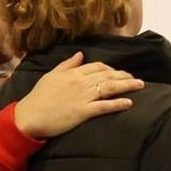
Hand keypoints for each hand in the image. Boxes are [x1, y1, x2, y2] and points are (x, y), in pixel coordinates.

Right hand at [13, 51, 144, 138]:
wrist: (29, 116)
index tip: (120, 72)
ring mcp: (83, 97)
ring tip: (140, 85)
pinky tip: (129, 103)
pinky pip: (104, 106)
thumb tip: (81, 54)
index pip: (98, 66)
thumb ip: (67, 64)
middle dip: (124, 76)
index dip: (111, 68)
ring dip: (127, 86)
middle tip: (136, 79)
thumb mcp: (50, 75)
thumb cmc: (38, 98)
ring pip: (110, 88)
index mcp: (73, 73)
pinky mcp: (83, 112)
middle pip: (108, 76)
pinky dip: (118, 104)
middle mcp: (80, 82)